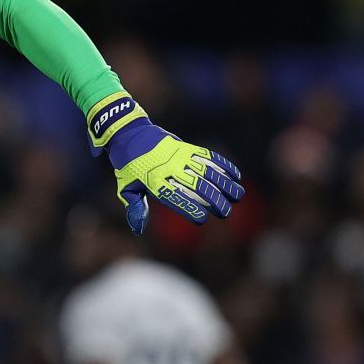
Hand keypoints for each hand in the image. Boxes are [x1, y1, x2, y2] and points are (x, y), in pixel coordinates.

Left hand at [87, 94, 244, 234]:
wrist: (129, 134)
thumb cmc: (128, 166)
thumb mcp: (126, 188)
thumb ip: (136, 208)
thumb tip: (139, 229)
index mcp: (153, 180)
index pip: (174, 196)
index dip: (189, 207)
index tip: (202, 219)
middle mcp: (169, 168)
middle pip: (195, 185)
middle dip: (213, 199)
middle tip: (225, 213)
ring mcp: (179, 156)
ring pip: (206, 170)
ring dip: (224, 183)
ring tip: (238, 195)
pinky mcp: (186, 147)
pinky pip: (207, 155)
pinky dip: (223, 164)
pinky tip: (235, 175)